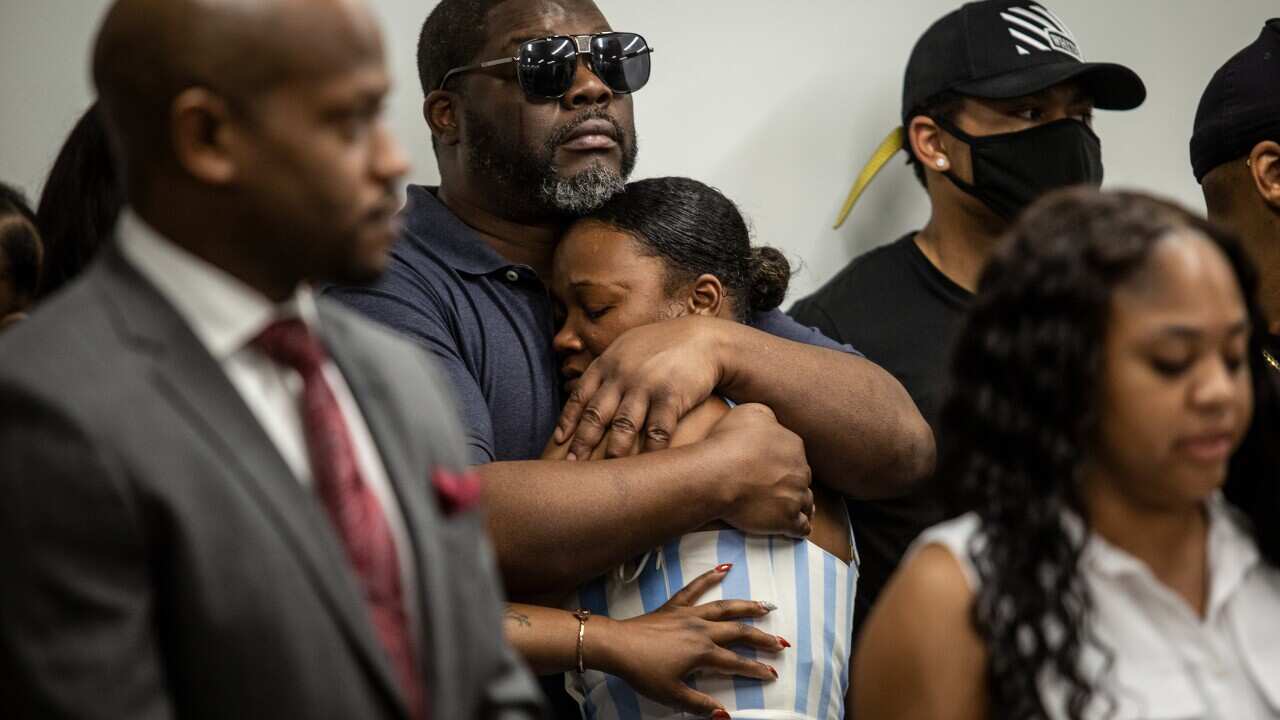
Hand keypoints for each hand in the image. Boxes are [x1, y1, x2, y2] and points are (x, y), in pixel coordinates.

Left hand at [555, 315, 727, 459]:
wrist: (705, 339)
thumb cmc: (665, 346)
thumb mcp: (630, 346)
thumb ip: (608, 368)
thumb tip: (585, 388)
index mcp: (608, 363)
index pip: (581, 396)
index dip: (568, 421)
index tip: (560, 443)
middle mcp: (622, 375)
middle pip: (596, 415)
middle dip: (582, 444)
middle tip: (571, 467)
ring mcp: (645, 386)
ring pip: (622, 427)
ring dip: (611, 453)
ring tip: (605, 475)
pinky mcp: (670, 397)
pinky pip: (656, 431)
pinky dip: (649, 453)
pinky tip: (644, 470)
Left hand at [591, 564, 786, 716]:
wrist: (617, 646)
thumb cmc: (642, 672)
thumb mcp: (672, 695)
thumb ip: (700, 704)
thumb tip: (724, 714)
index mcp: (703, 653)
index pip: (736, 663)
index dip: (756, 670)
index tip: (773, 674)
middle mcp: (702, 630)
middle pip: (739, 632)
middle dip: (762, 638)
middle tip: (781, 643)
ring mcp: (689, 614)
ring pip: (725, 607)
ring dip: (748, 607)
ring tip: (767, 606)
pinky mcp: (675, 606)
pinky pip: (696, 588)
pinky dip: (710, 576)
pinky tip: (725, 568)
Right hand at [708, 403, 812, 537]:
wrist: (716, 476)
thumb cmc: (727, 442)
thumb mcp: (749, 412)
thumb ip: (768, 417)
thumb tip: (773, 423)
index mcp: (793, 445)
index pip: (794, 454)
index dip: (782, 461)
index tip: (769, 467)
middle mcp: (800, 470)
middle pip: (801, 478)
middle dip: (791, 482)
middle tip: (774, 488)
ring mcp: (796, 497)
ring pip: (806, 503)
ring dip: (798, 505)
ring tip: (786, 509)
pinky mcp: (787, 520)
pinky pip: (802, 528)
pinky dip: (799, 528)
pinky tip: (793, 528)